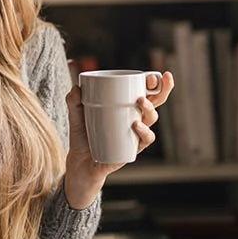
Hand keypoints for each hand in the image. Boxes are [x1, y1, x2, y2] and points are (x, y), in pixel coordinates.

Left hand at [62, 71, 174, 208]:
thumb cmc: (83, 136)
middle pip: (156, 103)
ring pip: (152, 120)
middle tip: (156, 81)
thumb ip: (74, 102)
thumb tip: (75, 88)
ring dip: (149, 109)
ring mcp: (135, 134)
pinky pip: (144, 140)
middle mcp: (135, 119)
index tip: (152, 75)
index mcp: (125, 108)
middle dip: (163, 90)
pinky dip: (143, 132)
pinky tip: (135, 125)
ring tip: (140, 102)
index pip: (144, 91)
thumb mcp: (77, 117)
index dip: (153, 83)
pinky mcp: (132, 149)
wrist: (79, 163)